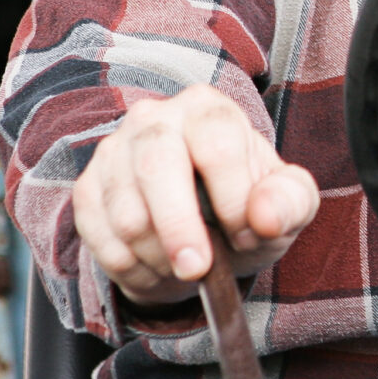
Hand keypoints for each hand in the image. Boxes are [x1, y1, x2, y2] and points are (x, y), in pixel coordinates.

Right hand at [72, 85, 320, 308]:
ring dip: (160, 257)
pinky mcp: (88, 189)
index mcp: (208, 109)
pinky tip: (158, 266)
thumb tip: (264, 216)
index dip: (234, 197)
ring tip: (187, 267)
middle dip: (180, 229)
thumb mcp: (288, 204)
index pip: (217, 145)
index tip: (249, 234)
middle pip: (157, 169)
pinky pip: (100, 238)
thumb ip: (290, 201)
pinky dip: (133, 267)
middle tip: (198, 269)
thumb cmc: (248, 206)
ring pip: (126, 214)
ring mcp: (113, 152)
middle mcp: (154, 119)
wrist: (204, 227)